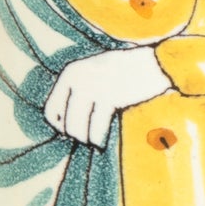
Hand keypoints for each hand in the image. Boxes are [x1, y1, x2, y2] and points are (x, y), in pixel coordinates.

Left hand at [44, 46, 171, 148]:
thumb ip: (77, 90)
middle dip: (76, 135)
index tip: (71, 132)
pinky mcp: (109, 97)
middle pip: (66, 123)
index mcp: (70, 72)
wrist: (154, 62)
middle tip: (87, 139)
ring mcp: (92, 88)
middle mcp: (77, 79)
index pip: (50, 110)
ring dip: (87, 139)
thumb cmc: (125, 70)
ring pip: (78, 128)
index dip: (59, 126)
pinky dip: (98, 138)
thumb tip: (62, 123)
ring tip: (95, 142)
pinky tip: (102, 142)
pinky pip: (97, 128)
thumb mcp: (94, 71)